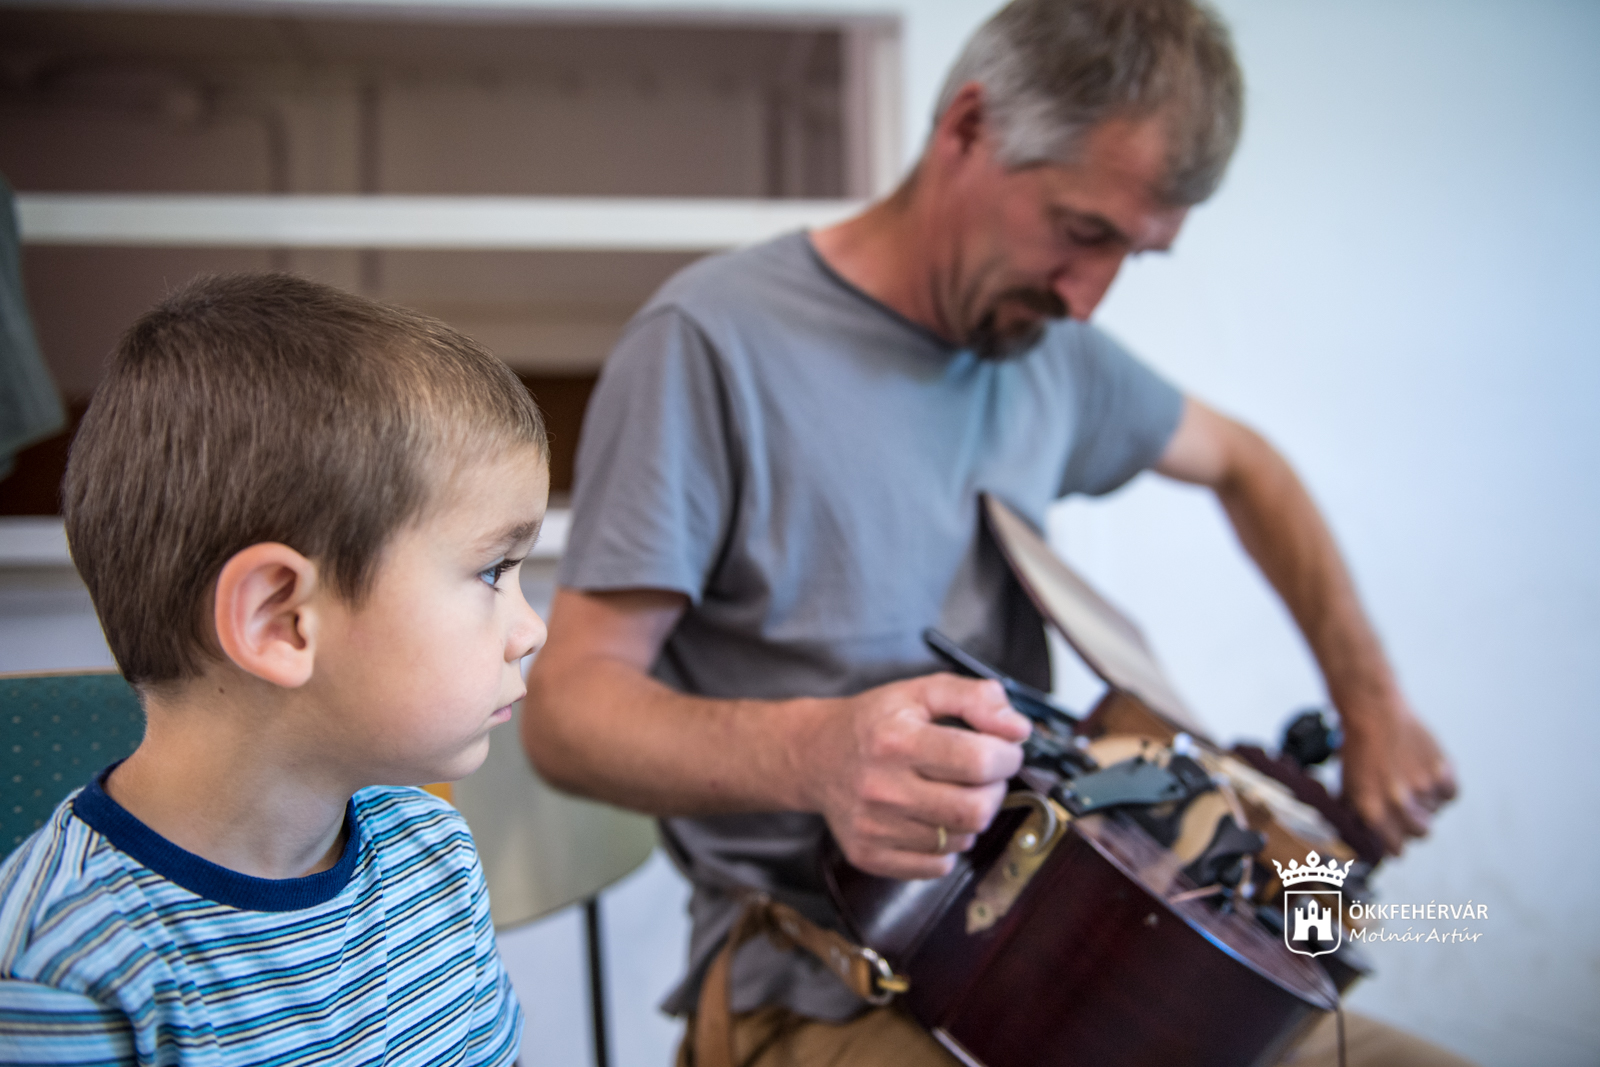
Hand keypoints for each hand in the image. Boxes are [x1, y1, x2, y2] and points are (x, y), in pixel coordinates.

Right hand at [803, 673, 1031, 879]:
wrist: (815, 756)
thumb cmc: (875, 723)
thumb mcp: (922, 691)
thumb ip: (976, 698)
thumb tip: (1017, 730)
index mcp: (896, 740)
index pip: (980, 761)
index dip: (1007, 756)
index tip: (1002, 750)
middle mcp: (881, 787)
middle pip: (975, 810)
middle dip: (994, 791)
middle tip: (982, 776)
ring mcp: (873, 827)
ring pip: (960, 840)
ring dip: (968, 817)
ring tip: (950, 793)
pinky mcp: (868, 855)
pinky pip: (936, 866)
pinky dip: (946, 845)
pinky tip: (931, 819)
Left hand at [1338, 693, 1457, 855]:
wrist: (1373, 713)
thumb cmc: (1358, 749)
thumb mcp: (1347, 786)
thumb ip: (1355, 817)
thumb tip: (1357, 843)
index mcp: (1372, 809)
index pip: (1396, 850)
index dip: (1396, 845)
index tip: (1397, 841)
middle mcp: (1398, 802)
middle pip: (1422, 833)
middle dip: (1415, 823)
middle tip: (1408, 807)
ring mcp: (1422, 787)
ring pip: (1436, 811)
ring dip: (1427, 801)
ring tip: (1411, 777)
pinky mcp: (1441, 771)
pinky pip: (1451, 793)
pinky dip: (1443, 785)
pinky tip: (1427, 771)